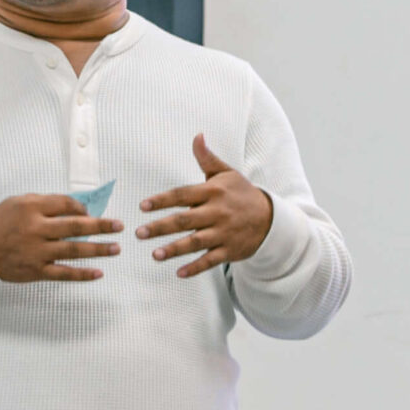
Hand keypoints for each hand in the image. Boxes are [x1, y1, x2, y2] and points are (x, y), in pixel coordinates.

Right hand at [0, 193, 123, 282]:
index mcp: (32, 208)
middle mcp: (36, 229)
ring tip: (116, 248)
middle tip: (119, 226)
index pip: (66, 204)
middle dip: (101, 226)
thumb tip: (78, 208)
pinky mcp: (36, 271)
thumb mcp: (20, 202)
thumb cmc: (1, 222)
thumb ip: (47, 203)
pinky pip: (63, 273)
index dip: (83, 208)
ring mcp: (37, 252)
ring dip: (98, 249)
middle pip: (75, 226)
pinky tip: (98, 273)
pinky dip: (82, 274)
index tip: (91, 212)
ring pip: (73, 250)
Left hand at [138, 135, 273, 277]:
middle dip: (161, 227)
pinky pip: (210, 260)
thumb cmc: (241, 193)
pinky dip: (195, 267)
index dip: (162, 200)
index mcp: (213, 192)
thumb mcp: (227, 173)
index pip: (183, 195)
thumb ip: (207, 158)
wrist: (271, 218)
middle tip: (139, 233)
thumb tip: (197, 136)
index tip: (142, 206)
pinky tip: (178, 273)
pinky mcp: (230, 250)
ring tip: (154, 255)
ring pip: (196, 242)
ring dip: (175, 249)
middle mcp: (217, 212)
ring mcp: (224, 233)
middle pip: (185, 220)